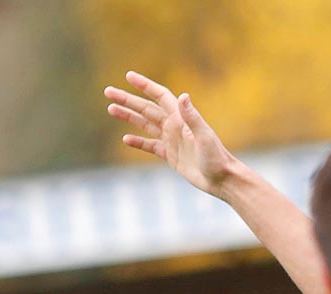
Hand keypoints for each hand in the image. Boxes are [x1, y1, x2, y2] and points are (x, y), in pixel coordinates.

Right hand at [107, 72, 240, 196]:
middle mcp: (175, 126)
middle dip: (127, 100)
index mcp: (181, 118)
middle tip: (108, 92)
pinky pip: (151, 146)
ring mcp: (172, 140)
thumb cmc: (217, 158)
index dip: (145, 85)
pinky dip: (138, 142)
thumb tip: (183, 96)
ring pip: (145, 124)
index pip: (160, 96)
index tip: (129, 76)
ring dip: (129, 116)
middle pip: (147, 108)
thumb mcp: (204, 136)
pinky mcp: (171, 155)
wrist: (222, 180)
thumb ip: (192, 117)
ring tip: (111, 109)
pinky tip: (125, 138)